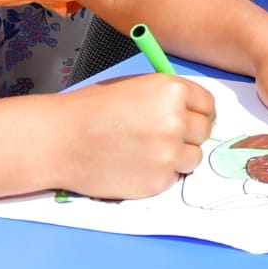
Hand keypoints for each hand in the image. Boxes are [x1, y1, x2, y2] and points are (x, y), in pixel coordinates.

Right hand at [54, 72, 215, 198]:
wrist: (60, 140)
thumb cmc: (91, 109)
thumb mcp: (134, 87)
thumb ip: (165, 97)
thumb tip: (191, 112)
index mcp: (171, 90)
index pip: (208, 105)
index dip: (196, 112)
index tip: (186, 119)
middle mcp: (176, 121)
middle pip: (204, 132)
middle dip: (187, 135)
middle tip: (161, 137)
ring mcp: (168, 154)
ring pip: (193, 158)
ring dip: (177, 157)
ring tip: (146, 152)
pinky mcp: (158, 182)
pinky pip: (174, 178)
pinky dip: (159, 175)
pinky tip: (134, 166)